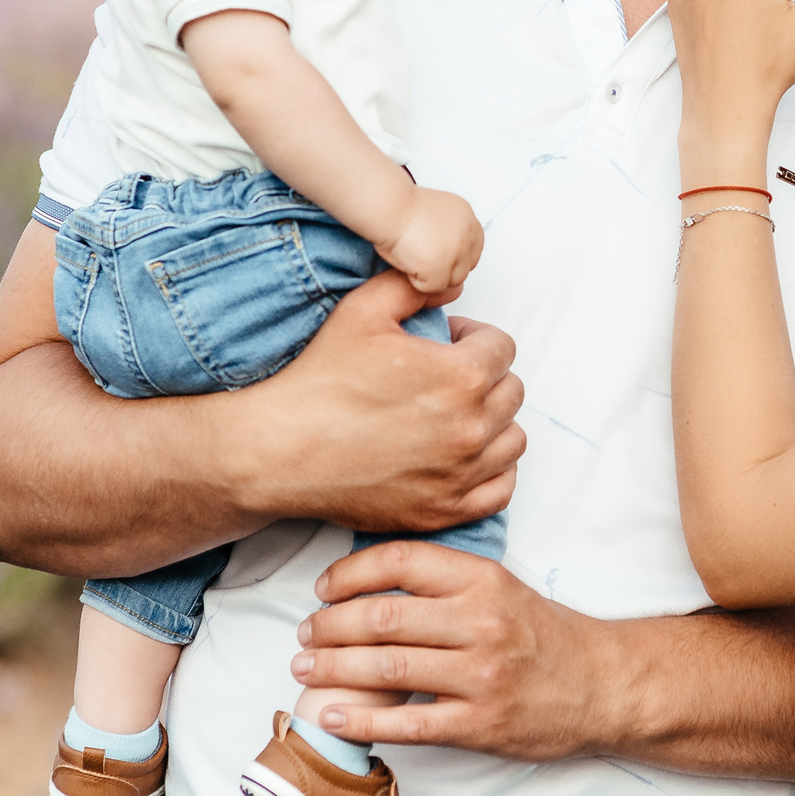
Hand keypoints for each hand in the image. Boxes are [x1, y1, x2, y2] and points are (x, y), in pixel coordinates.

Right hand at [264, 271, 522, 532]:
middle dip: (486, 377)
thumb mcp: (363, 310)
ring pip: (512, 440)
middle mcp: (470, 428)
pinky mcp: (444, 510)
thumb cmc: (320, 383)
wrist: (282, 450)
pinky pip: (500, 489)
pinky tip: (464, 457)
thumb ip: (416, 286)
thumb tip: (452, 285)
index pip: (503, 348)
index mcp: (460, 376)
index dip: (475, 339)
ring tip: (457, 415)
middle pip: (511, 392)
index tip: (450, 344)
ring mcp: (460, 474)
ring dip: (493, 423)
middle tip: (448, 377)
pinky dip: (491, 471)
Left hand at [291, 542, 616, 759]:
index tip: (323, 588)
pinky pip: (407, 722)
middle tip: (304, 632)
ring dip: (332, 668)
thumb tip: (372, 577)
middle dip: (328, 625)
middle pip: (382, 617)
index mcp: (484, 581)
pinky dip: (361, 720)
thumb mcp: (503, 588)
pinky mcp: (480, 725)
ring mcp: (481, 677)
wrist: (602, 686)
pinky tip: (332, 716)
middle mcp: (481, 623)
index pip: (400, 562)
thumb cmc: (544, 635)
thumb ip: (446, 580)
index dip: (350, 573)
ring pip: (385, 668)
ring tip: (304, 668)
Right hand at [377, 185, 483, 293]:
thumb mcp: (435, 214)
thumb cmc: (399, 209)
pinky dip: (416, 281)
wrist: (388, 207)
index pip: (473, 251)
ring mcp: (456, 252)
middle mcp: (467, 234)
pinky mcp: (439, 268)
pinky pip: (432, 288)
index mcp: (467, 218)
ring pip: (451, 282)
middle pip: (465, 268)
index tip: (437, 257)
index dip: (453, 258)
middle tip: (421, 259)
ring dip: (431, 276)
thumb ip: (447, 232)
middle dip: (444, 269)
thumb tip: (445, 252)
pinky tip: (406, 262)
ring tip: (412, 258)